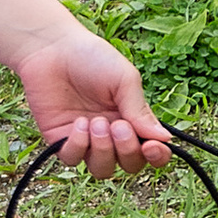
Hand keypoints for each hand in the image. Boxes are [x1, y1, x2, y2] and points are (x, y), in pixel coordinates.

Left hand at [14, 22, 171, 179]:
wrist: (53, 48)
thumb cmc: (93, 58)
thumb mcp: (125, 80)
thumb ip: (141, 111)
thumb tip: (164, 139)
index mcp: (134, 120)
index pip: (152, 151)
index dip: (157, 156)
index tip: (152, 146)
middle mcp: (113, 135)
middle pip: (130, 165)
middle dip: (127, 150)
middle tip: (118, 125)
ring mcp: (86, 140)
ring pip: (102, 169)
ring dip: (103, 151)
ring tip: (97, 123)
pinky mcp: (61, 139)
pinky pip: (73, 159)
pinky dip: (78, 146)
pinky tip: (79, 122)